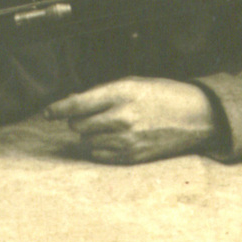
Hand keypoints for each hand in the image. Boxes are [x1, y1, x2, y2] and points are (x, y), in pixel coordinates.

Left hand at [46, 78, 222, 162]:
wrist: (194, 117)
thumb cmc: (162, 94)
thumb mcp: (133, 83)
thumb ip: (103, 93)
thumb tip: (74, 102)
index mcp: (121, 93)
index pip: (79, 103)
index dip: (59, 109)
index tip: (47, 112)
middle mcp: (122, 117)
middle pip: (80, 125)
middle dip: (79, 120)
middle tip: (89, 114)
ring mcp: (127, 140)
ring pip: (89, 141)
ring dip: (91, 134)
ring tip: (108, 125)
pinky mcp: (132, 157)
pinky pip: (101, 155)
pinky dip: (100, 147)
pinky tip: (112, 138)